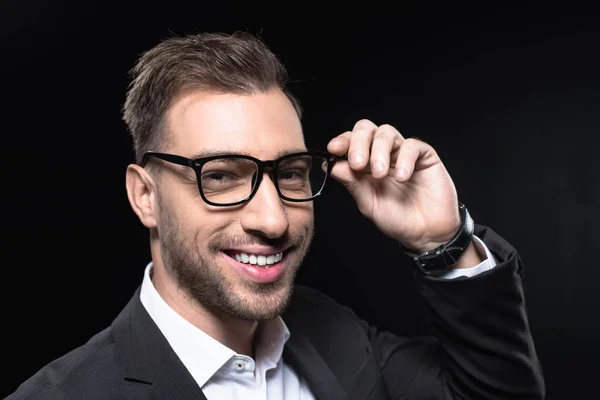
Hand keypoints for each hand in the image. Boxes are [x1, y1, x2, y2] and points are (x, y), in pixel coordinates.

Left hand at [327, 119, 460, 251]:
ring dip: (379, 151)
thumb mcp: (369, 204)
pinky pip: (412, 146)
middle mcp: (382, 154)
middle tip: (357, 163)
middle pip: (366, 129)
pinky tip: (402, 178)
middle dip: (358, 142)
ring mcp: (403, 153)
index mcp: (365, 164)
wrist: (427, 233)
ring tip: (379, 174)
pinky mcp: (425, 155)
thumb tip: (330, 166)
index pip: (349, 142)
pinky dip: (405, 159)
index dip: (341, 142)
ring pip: (386, 132)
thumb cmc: (398, 219)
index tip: (333, 149)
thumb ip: (352, 184)